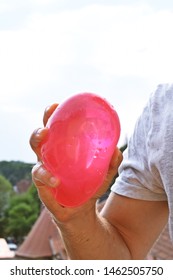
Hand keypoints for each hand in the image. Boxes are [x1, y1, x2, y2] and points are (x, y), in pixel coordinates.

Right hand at [29, 104, 122, 223]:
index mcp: (61, 150)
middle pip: (38, 141)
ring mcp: (45, 173)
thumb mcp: (104, 173)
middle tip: (46, 129)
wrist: (82, 211)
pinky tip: (56, 181)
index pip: (54, 129)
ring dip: (39, 155)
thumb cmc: (90, 186)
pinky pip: (40, 181)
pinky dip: (46, 178)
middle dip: (38, 132)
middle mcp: (50, 159)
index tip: (56, 105)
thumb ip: (111, 162)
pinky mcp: (44, 189)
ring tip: (47, 150)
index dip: (51, 116)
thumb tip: (117, 149)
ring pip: (36, 161)